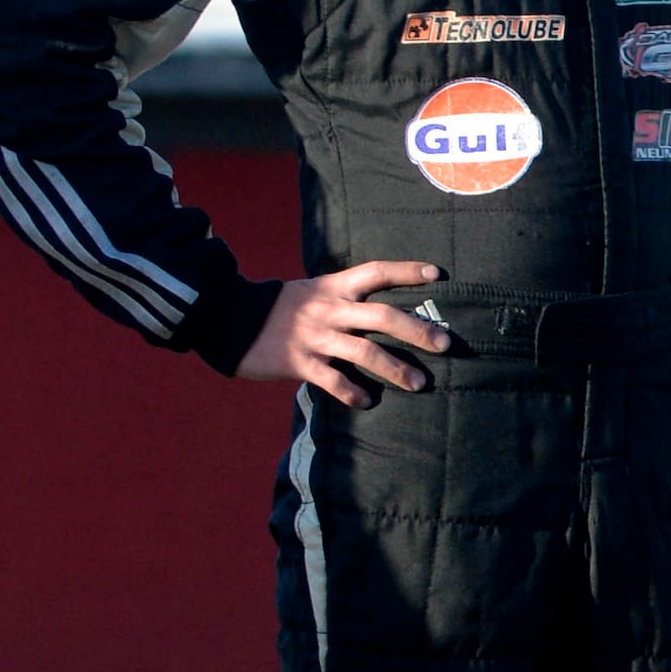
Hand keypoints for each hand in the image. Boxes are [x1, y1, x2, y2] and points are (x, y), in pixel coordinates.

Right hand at [240, 259, 448, 402]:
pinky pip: (333, 380)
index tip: (437, 273)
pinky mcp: (298, 362)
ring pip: (364, 352)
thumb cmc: (279, 309)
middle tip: (445, 343)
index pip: (375, 272)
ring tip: (419, 383)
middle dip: (417, 330)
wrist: (226, 317)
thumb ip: (343, 299)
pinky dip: (353, 393)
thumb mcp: (311, 292)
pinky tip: (368, 401)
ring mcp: (314, 336)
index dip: (406, 271)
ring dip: (395, 369)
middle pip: (382, 316)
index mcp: (332, 287)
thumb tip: (386, 314)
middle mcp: (328, 309)